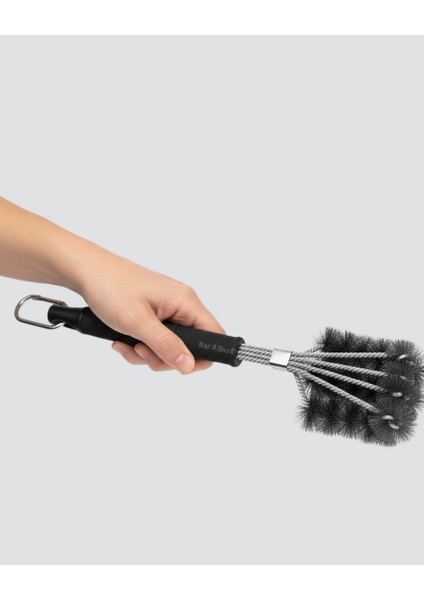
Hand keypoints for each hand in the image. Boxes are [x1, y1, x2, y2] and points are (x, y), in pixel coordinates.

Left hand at [79, 249, 224, 373]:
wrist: (86, 272)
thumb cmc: (111, 287)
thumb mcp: (137, 322)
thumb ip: (165, 345)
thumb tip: (189, 365)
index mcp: (186, 301)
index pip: (214, 335)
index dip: (202, 356)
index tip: (178, 365)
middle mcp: (181, 305)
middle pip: (190, 347)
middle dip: (164, 358)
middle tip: (141, 351)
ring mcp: (168, 310)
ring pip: (170, 348)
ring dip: (147, 354)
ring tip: (126, 343)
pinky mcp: (155, 315)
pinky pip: (156, 341)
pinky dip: (139, 346)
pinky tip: (122, 340)